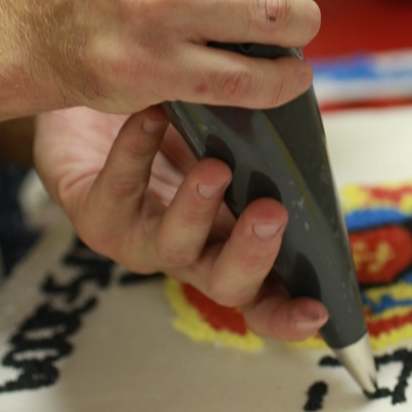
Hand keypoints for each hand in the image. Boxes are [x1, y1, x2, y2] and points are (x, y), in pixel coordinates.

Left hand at [34, 105, 329, 341]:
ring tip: (214, 169)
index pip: (268, 295)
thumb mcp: (233, 133)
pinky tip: (152, 119)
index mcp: (231, 242)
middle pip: (227, 286)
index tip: (319, 308)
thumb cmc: (178, 122)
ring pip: (172, 248)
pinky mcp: (93, 217)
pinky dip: (138, 153)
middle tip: (270, 212)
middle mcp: (189, 253)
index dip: (291, 312)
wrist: (102, 98)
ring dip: (197, 211)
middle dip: (253, 255)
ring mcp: (141, 242)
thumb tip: (308, 120)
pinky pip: (117, 192)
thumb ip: (268, 143)